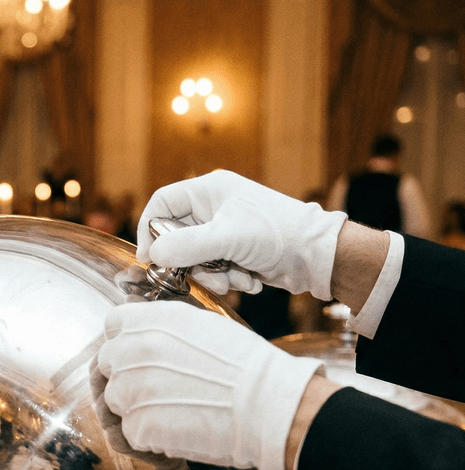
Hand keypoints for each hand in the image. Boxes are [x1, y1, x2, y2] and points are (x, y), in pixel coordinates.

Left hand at [93, 301, 323, 469]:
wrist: (269, 407)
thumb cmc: (245, 365)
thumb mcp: (202, 324)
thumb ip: (161, 323)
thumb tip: (141, 326)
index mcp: (150, 321)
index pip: (113, 325)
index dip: (126, 340)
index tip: (143, 353)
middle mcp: (133, 351)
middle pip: (107, 363)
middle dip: (129, 374)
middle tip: (165, 387)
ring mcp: (131, 391)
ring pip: (116, 399)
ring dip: (139, 405)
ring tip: (178, 407)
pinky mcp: (137, 427)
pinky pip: (130, 431)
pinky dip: (151, 434)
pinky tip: (181, 427)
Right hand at [137, 170, 345, 299]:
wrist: (319, 257)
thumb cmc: (277, 234)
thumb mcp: (227, 238)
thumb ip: (186, 246)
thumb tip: (153, 255)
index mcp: (210, 190)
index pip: (162, 203)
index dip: (151, 229)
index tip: (151, 258)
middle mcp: (214, 208)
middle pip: (177, 237)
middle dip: (192, 262)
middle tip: (203, 275)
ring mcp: (225, 230)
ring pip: (195, 258)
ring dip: (213, 275)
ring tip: (236, 279)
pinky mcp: (236, 251)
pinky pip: (214, 268)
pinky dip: (228, 278)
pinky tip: (249, 279)